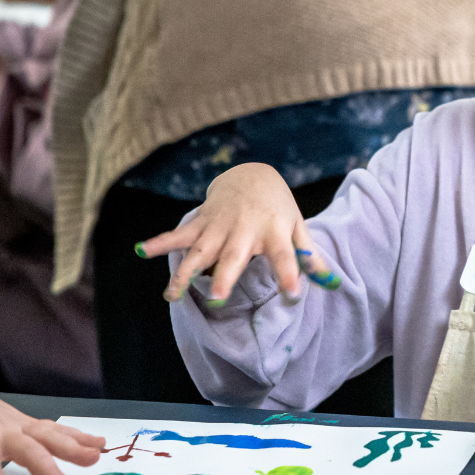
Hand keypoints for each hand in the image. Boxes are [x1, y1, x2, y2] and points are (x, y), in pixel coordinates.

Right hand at [138, 163, 321, 305]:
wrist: (251, 176)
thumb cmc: (278, 208)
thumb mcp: (297, 227)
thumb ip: (311, 255)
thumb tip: (333, 283)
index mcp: (275, 232)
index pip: (286, 255)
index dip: (290, 274)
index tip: (293, 295)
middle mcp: (246, 231)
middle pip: (235, 256)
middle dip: (226, 277)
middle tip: (217, 298)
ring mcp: (220, 227)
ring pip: (200, 252)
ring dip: (185, 272)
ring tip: (171, 294)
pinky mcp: (201, 223)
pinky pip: (178, 234)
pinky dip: (160, 242)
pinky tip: (142, 250)